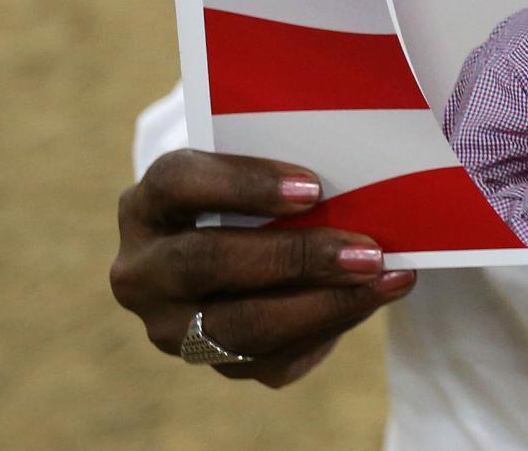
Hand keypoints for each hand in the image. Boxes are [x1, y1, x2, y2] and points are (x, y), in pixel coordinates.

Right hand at [109, 150, 415, 386]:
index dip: (244, 185)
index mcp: (146, 204)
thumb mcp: (254, 166)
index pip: (179, 183)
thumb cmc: (254, 190)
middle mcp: (142, 271)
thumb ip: (285, 165)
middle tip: (366, 250)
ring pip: (240, 327)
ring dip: (323, 304)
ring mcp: (169, 326)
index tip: (312, 187)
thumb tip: (358, 178)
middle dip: (294, 258)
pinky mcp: (211, 363)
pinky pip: (269, 360)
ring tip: (385, 278)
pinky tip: (371, 299)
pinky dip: (328, 328)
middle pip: (206, 264)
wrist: (233, 243)